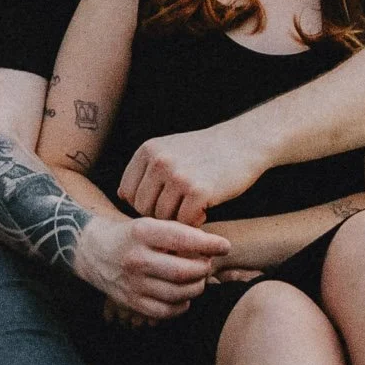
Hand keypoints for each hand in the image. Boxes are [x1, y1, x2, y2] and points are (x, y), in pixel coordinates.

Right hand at [74, 207, 228, 319]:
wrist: (91, 251)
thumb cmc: (129, 235)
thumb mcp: (147, 223)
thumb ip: (175, 234)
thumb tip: (211, 245)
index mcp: (141, 232)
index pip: (182, 238)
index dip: (208, 243)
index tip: (224, 246)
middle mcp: (136, 259)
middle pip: (183, 272)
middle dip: (203, 269)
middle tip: (208, 264)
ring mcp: (133, 283)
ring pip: (177, 293)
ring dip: (196, 287)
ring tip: (198, 279)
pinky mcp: (131, 302)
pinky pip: (165, 311)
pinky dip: (181, 305)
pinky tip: (184, 295)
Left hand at [117, 115, 267, 225]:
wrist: (243, 142)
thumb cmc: (204, 152)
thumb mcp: (169, 149)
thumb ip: (145, 170)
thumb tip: (121, 196)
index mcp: (148, 150)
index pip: (127, 193)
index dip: (143, 204)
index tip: (163, 202)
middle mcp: (159, 160)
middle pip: (143, 208)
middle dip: (160, 215)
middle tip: (180, 209)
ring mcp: (179, 175)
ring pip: (163, 218)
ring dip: (178, 219)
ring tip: (193, 207)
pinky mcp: (199, 190)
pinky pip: (185, 222)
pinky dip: (195, 221)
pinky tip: (205, 209)